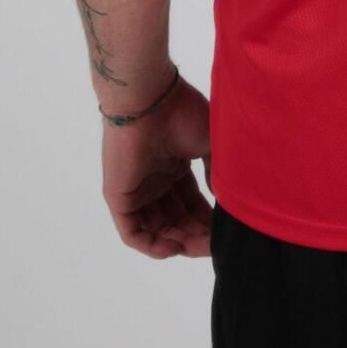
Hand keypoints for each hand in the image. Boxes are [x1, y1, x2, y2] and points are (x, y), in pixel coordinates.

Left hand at [101, 75, 213, 258]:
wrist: (150, 100)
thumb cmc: (182, 114)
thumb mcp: (211, 144)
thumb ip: (216, 173)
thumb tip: (225, 201)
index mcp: (175, 166)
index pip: (192, 204)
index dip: (209, 220)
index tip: (227, 230)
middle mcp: (155, 180)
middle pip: (176, 220)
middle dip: (197, 235)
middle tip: (216, 244)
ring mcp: (136, 189)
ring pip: (157, 229)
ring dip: (179, 242)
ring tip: (199, 246)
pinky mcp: (119, 197)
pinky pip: (133, 233)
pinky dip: (152, 246)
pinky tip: (173, 247)